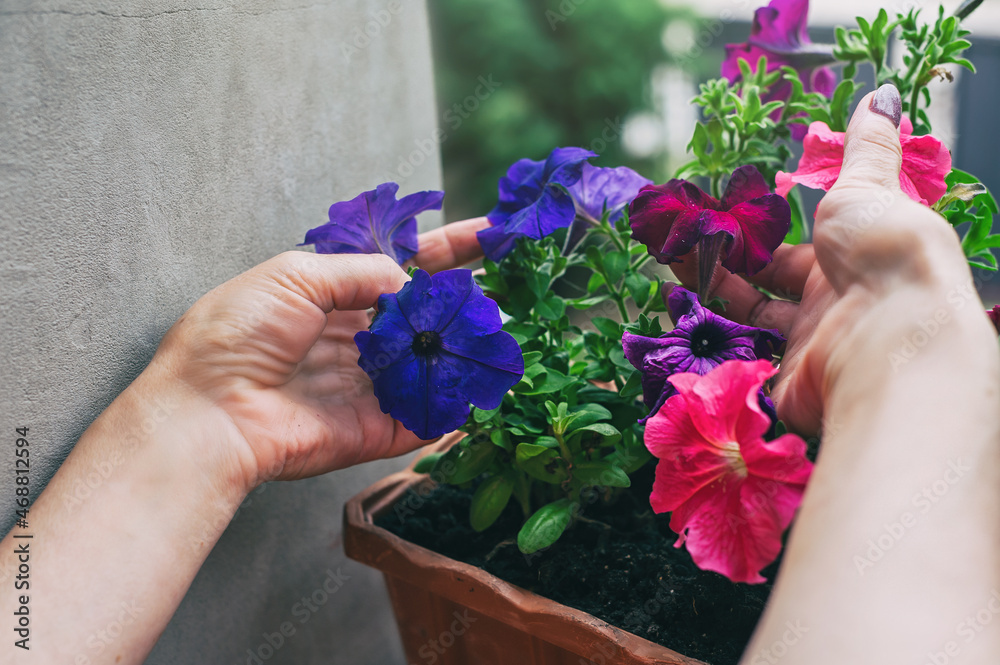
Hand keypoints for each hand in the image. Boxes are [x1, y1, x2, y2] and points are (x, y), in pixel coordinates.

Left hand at [152, 217, 489, 489]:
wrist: (210, 411)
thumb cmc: (238, 334)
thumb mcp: (296, 275)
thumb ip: (362, 271)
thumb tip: (410, 281)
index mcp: (332, 296)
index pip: (403, 266)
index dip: (447, 249)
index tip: (491, 234)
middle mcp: (354, 339)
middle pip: (423, 316)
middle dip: (464, 302)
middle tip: (507, 289)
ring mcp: (366, 386)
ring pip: (431, 366)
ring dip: (466, 351)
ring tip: (501, 334)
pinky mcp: (373, 431)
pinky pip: (424, 420)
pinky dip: (455, 408)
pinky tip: (486, 387)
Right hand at [670, 87, 984, 435]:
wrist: (892, 340)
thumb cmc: (887, 257)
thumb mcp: (870, 187)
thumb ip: (865, 147)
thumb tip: (882, 94)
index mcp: (850, 261)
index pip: (791, 254)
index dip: (754, 238)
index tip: (715, 220)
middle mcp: (828, 307)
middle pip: (762, 288)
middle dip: (720, 265)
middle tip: (681, 242)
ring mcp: (806, 346)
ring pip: (747, 320)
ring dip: (709, 291)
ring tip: (671, 260)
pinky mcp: (785, 381)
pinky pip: (742, 356)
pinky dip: (713, 336)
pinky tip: (683, 306)